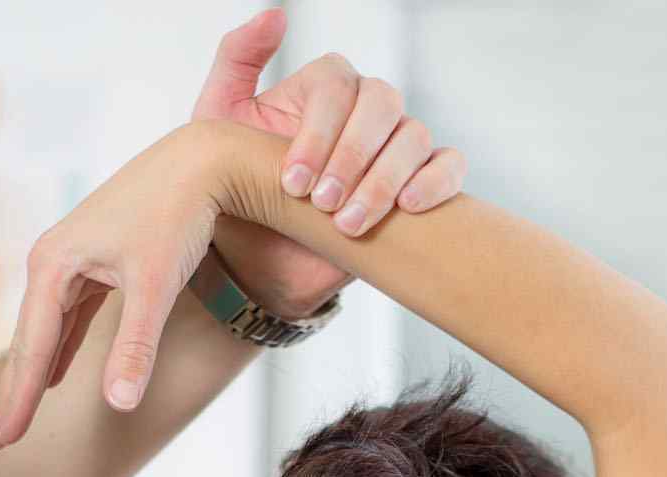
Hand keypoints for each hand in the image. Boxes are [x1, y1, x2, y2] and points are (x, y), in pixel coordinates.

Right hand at [0, 122, 225, 449]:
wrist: (200, 160)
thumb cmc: (177, 217)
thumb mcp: (155, 287)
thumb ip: (134, 348)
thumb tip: (119, 405)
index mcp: (54, 266)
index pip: (30, 348)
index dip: (16, 400)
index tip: (0, 442)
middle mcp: (52, 261)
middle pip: (27, 341)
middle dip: (13, 394)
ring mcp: (71, 261)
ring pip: (45, 331)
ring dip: (32, 374)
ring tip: (17, 415)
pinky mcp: (93, 261)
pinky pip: (66, 317)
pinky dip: (58, 348)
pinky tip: (52, 375)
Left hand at [195, 9, 465, 318]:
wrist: (252, 261)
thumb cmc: (234, 190)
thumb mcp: (217, 122)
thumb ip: (237, 60)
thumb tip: (277, 14)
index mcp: (322, 91)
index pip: (338, 85)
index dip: (319, 132)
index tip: (293, 182)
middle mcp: (363, 112)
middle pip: (382, 103)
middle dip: (352, 155)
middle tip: (321, 202)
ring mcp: (392, 148)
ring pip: (414, 136)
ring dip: (384, 179)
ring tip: (348, 223)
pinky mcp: (413, 187)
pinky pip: (448, 166)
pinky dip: (436, 181)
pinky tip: (408, 206)